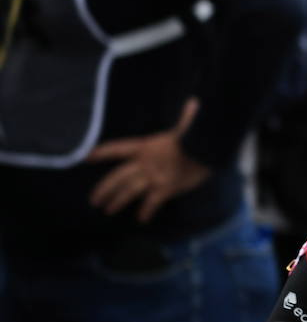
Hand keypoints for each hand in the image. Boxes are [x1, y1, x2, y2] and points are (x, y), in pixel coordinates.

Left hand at [87, 100, 209, 222]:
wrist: (206, 149)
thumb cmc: (196, 134)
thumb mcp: (186, 124)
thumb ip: (186, 116)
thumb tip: (193, 102)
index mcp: (145, 146)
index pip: (117, 149)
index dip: (101, 153)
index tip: (86, 158)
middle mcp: (144, 163)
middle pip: (118, 177)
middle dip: (104, 189)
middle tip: (93, 201)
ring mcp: (154, 177)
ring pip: (129, 192)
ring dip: (117, 201)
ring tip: (108, 210)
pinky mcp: (166, 188)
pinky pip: (152, 203)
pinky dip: (147, 212)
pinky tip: (142, 219)